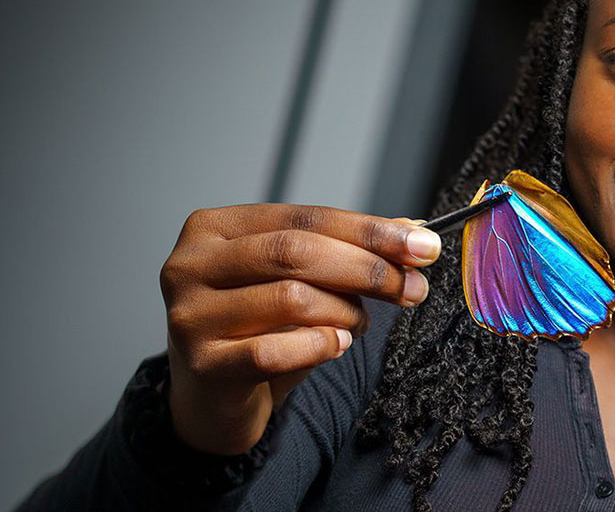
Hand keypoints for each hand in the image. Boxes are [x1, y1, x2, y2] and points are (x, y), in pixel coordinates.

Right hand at [158, 204, 439, 454]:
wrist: (214, 396)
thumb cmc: (260, 326)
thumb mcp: (302, 278)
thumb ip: (348, 249)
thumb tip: (414, 227)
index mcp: (215, 227)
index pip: (306, 217)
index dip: (370, 231)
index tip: (424, 245)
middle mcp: (191, 264)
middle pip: (296, 252)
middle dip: (367, 269)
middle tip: (413, 288)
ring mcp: (190, 314)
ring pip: (292, 299)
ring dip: (345, 312)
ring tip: (358, 324)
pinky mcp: (202, 364)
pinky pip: (276, 350)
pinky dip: (320, 346)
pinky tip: (335, 344)